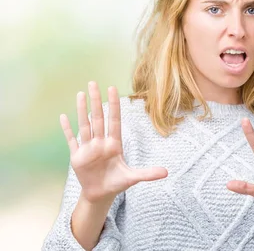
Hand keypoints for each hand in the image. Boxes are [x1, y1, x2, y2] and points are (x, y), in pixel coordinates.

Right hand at [60, 81, 167, 203]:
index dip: (113, 105)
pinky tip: (63, 116)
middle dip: (96, 100)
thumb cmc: (117, 183)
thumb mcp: (133, 178)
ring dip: (82, 110)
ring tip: (80, 94)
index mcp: (115, 144)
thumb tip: (166, 173)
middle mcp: (101, 142)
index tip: (112, 88)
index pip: (114, 120)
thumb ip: (148, 174)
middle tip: (93, 82)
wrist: (100, 194)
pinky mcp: (77, 156)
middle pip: (98, 117)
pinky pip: (71, 139)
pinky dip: (67, 129)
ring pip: (85, 124)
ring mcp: (88, 148)